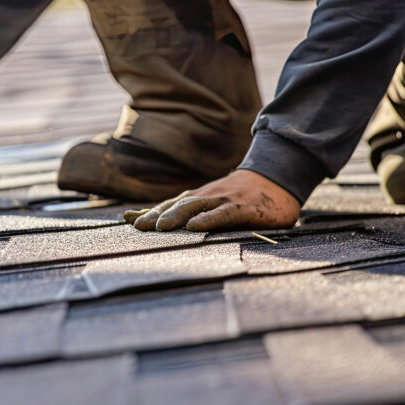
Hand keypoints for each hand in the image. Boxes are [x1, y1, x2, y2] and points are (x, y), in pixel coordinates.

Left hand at [123, 170, 300, 231]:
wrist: (277, 178)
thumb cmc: (245, 195)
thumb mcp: (217, 202)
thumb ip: (196, 212)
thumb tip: (172, 224)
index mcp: (200, 197)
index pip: (169, 203)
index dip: (148, 210)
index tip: (126, 218)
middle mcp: (207, 196)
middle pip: (176, 205)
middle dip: (155, 215)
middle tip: (137, 226)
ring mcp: (224, 200)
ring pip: (195, 206)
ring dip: (176, 215)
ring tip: (159, 227)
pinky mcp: (243, 208)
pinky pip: (222, 214)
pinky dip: (207, 220)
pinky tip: (194, 227)